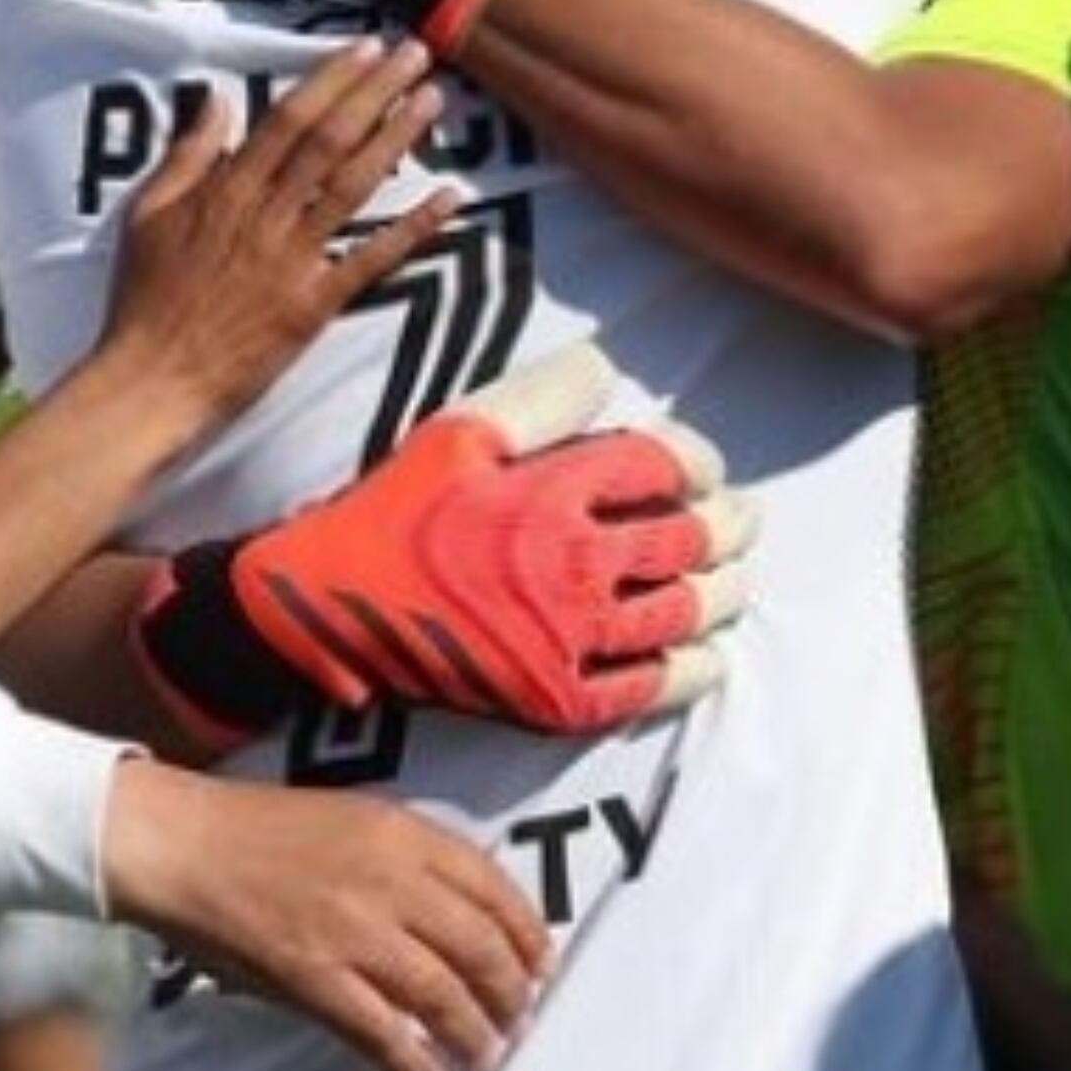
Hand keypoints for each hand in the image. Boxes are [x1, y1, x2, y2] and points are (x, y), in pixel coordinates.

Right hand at [97, 36, 454, 431]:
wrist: (152, 378)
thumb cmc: (143, 298)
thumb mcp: (146, 214)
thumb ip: (187, 155)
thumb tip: (216, 98)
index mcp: (224, 191)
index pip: (287, 120)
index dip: (331, 80)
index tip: (367, 47)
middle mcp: (264, 216)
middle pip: (328, 141)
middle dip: (375, 92)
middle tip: (417, 53)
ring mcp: (292, 261)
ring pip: (352, 187)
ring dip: (395, 140)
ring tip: (431, 99)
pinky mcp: (312, 306)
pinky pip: (370, 262)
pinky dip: (413, 229)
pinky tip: (449, 196)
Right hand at [103, 759, 546, 1070]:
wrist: (179, 842)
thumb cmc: (256, 827)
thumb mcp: (348, 814)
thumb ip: (407, 854)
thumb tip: (461, 910)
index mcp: (400, 831)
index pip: (493, 887)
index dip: (528, 935)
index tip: (541, 965)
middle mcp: (389, 879)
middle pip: (481, 949)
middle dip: (512, 995)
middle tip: (518, 1020)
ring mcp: (352, 932)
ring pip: (444, 997)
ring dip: (476, 1038)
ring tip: (485, 1058)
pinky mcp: (314, 978)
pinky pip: (384, 1035)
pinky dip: (416, 1067)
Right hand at [136, 343, 756, 741]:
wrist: (327, 608)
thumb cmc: (391, 512)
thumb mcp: (455, 431)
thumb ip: (540, 395)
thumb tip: (609, 371)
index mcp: (554, 491)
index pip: (666, 466)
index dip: (698, 462)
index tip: (701, 470)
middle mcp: (573, 564)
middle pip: (691, 540)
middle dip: (731, 526)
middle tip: (744, 521)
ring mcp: (570, 638)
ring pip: (684, 611)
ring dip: (724, 592)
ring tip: (733, 580)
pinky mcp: (557, 699)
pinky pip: (653, 687)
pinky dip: (693, 669)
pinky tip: (707, 655)